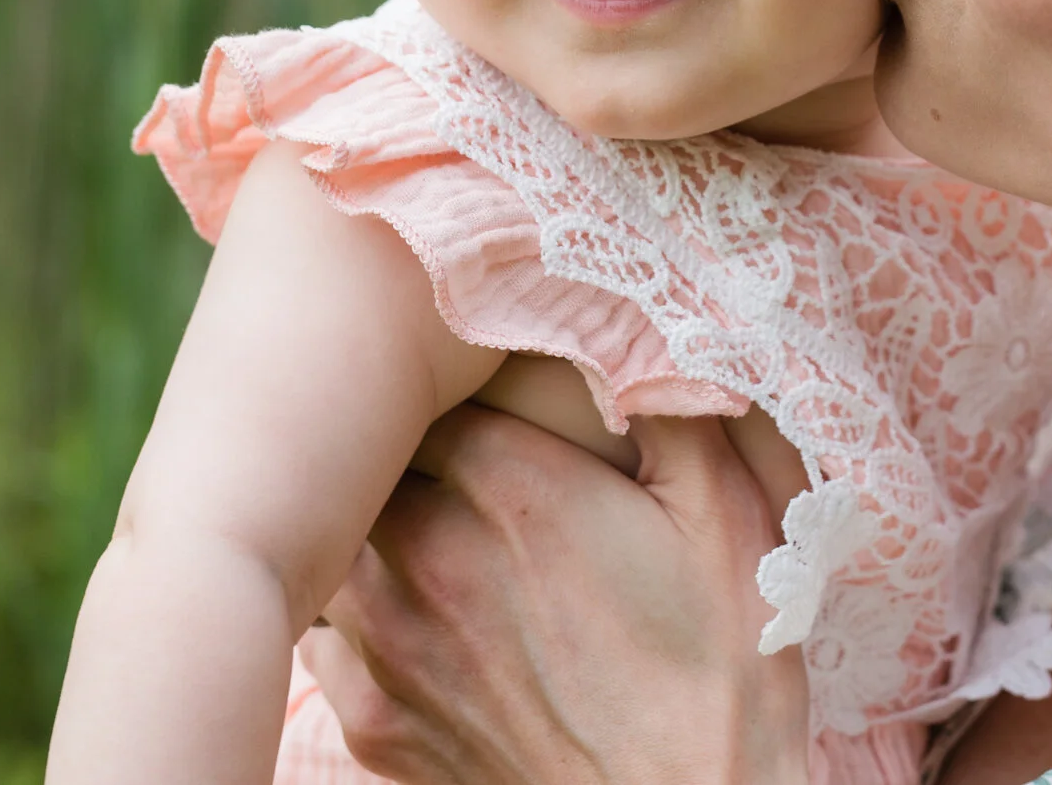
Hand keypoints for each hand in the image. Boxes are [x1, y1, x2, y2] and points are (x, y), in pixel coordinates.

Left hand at [300, 405, 811, 784]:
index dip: (442, 384)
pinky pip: (326, 640)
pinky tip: (408, 616)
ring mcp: (390, 643)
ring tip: (421, 529)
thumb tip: (640, 329)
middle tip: (439, 451)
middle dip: (396, 451)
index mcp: (508, 485)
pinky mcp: (375, 722)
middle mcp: (426, 553)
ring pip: (333, 547)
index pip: (422, 391)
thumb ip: (673, 405)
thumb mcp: (726, 512)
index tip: (476, 393)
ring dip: (367, 529)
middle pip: (364, 463)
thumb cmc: (718, 667)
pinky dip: (352, 618)